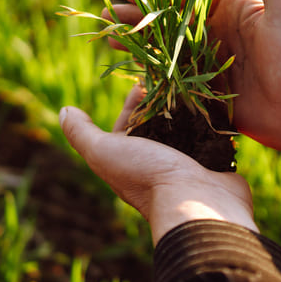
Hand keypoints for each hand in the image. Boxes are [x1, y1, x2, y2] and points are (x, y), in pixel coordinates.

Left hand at [60, 85, 256, 244]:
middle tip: (174, 78)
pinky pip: (212, 136)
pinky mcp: (213, 164)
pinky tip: (215, 102)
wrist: (197, 203)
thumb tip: (65, 111)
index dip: (133, 101)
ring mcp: (186, 166)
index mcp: (128, 162)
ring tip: (194, 85)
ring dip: (189, 108)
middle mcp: (156, 165)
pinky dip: (212, 120)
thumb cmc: (146, 175)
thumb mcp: (104, 152)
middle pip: (158, 125)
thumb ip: (82, 133)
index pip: (127, 124)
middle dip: (163, 101)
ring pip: (186, 129)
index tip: (145, 80)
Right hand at [109, 0, 280, 165]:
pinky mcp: (210, 95)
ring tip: (109, 39)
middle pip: (170, 22)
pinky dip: (154, 77)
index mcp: (232, 10)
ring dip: (139, 45)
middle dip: (140, 18)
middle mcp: (218, 35)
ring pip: (167, 51)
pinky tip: (128, 72)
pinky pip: (176, 83)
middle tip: (110, 15)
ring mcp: (212, 66)